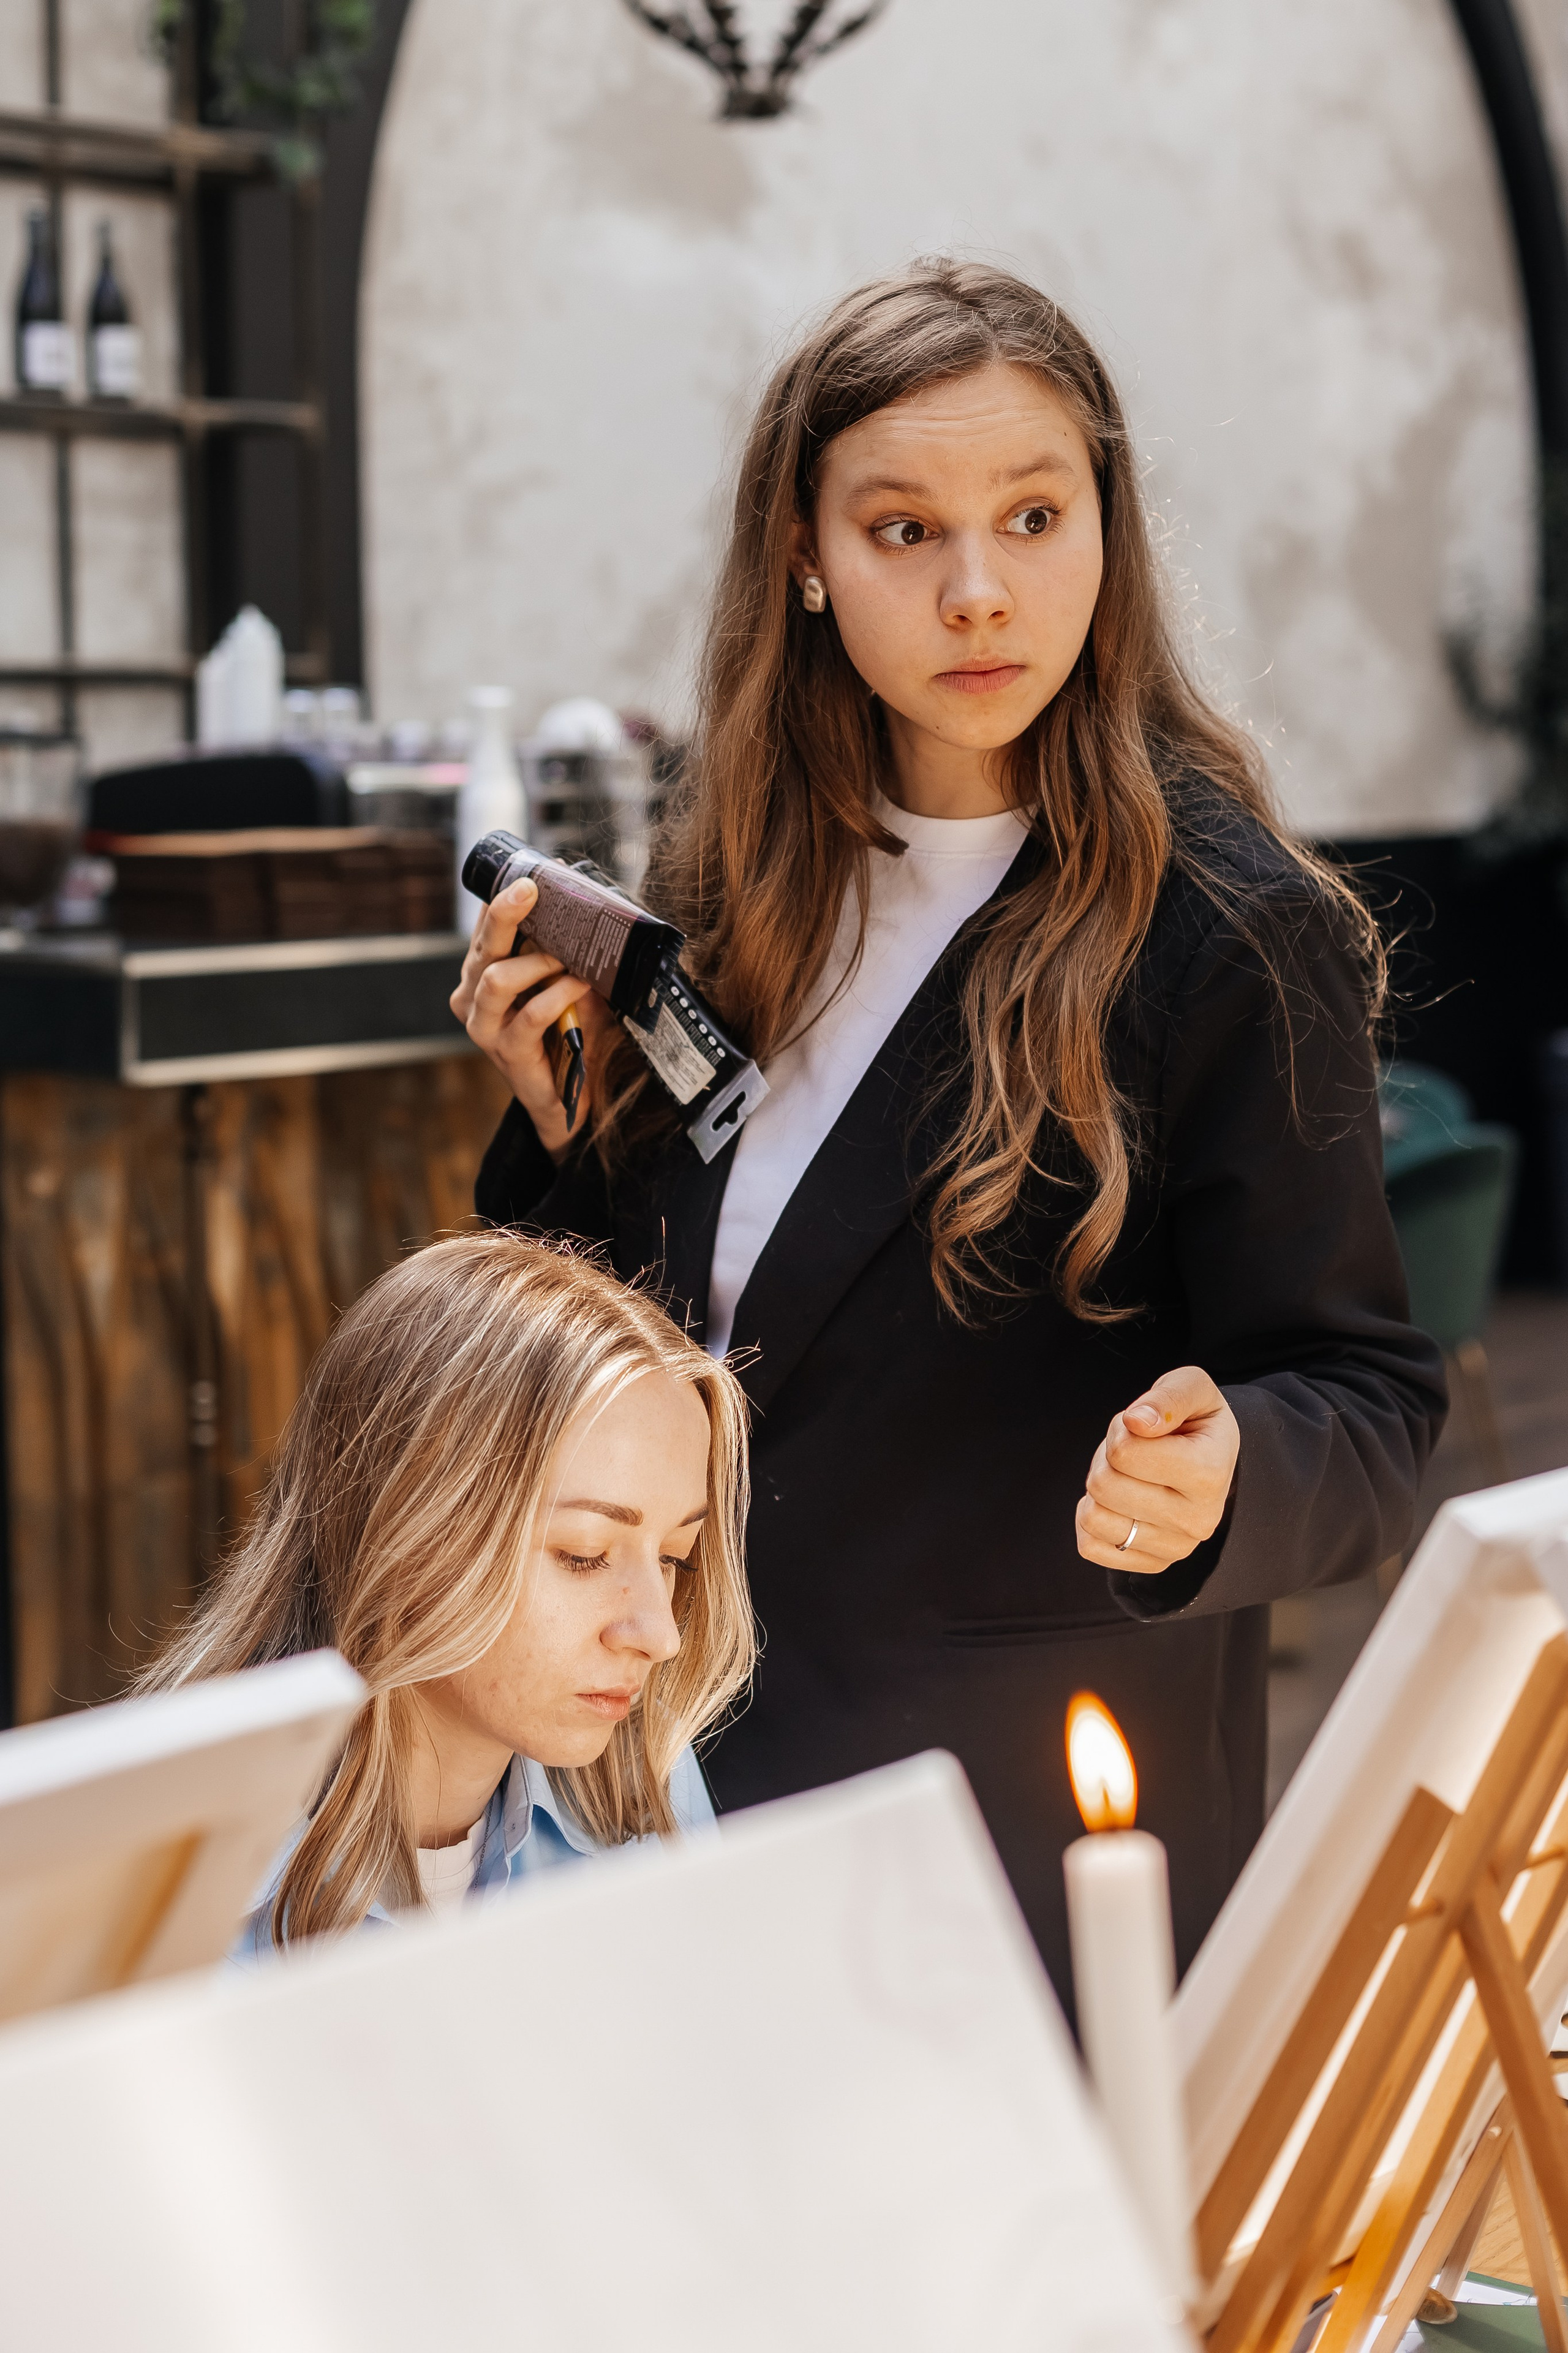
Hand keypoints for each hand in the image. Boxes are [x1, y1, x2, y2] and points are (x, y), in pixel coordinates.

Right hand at [450, 874, 614, 1162]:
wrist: (567, 1098)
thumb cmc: (565, 1032)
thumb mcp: (561, 983)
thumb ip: (562, 949)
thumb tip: (584, 899)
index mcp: (479, 974)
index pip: (486, 928)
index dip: (505, 898)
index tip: (532, 873)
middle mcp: (471, 997)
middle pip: (483, 946)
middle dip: (506, 911)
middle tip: (531, 886)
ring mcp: (483, 1027)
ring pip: (496, 978)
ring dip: (538, 961)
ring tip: (568, 959)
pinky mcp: (506, 1052)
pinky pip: (530, 1014)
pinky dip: (558, 994)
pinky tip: (580, 985)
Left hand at [1075, 1365, 1239, 1576]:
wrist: (1214, 1463)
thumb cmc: (1196, 1422)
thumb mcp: (1193, 1389)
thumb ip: (1167, 1396)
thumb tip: (1136, 1422)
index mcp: (1209, 1474)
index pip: (1124, 1452)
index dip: (1120, 1431)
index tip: (1142, 1429)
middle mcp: (1197, 1520)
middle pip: (1103, 1485)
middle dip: (1107, 1458)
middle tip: (1132, 1452)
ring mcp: (1175, 1548)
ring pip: (1093, 1518)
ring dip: (1099, 1488)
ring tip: (1128, 1476)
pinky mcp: (1152, 1564)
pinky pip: (1090, 1546)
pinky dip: (1092, 1519)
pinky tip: (1117, 1503)